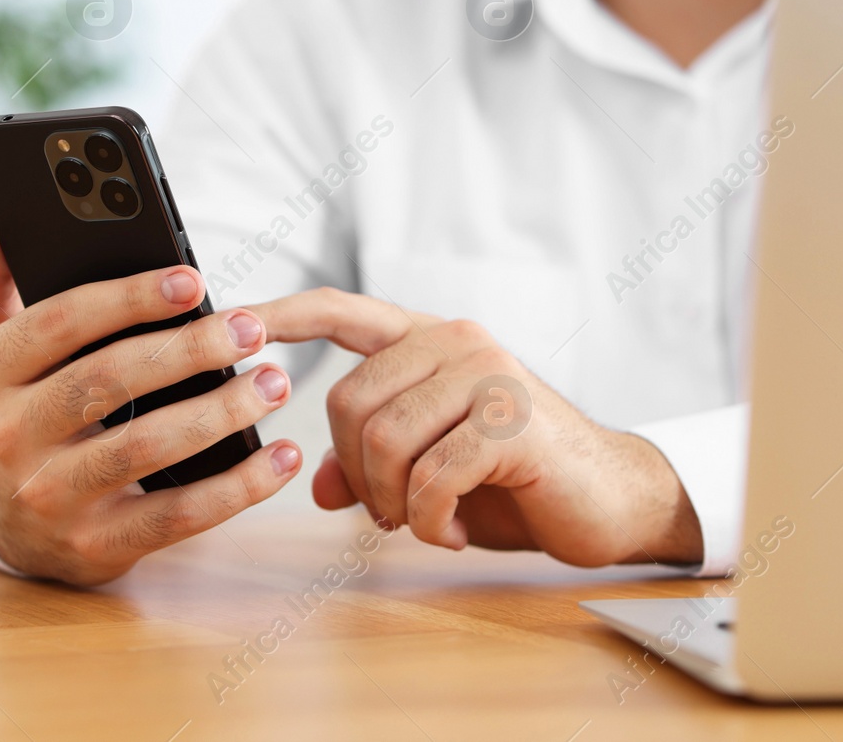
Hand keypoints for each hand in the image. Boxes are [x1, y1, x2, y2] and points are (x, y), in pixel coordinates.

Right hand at [0, 219, 301, 584]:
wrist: (14, 528)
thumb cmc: (28, 413)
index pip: (59, 323)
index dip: (128, 298)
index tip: (193, 280)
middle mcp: (9, 437)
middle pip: (107, 381)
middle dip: (188, 351)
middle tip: (251, 328)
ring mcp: (51, 496)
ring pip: (146, 448)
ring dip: (221, 413)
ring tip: (274, 382)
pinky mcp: (96, 546)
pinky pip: (177, 515)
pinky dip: (238, 486)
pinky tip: (282, 457)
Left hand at [250, 288, 700, 566]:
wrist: (608, 499)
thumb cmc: (514, 480)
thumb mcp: (431, 471)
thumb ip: (374, 464)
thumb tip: (319, 485)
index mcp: (430, 339)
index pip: (341, 310)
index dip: (283, 314)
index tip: (234, 322)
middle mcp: (456, 342)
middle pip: (347, 402)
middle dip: (354, 471)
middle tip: (387, 510)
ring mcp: (487, 376)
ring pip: (383, 442)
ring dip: (391, 503)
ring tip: (422, 521)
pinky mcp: (512, 422)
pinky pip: (430, 479)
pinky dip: (427, 521)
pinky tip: (449, 532)